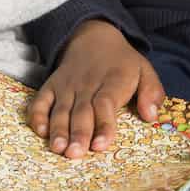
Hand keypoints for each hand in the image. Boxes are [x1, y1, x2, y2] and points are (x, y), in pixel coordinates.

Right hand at [28, 20, 163, 158]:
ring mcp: (67, 85)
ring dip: (58, 129)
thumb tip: (151, 116)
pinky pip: (41, 101)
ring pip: (61, 109)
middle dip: (78, 133)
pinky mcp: (51, 86)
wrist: (94, 37)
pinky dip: (37, 115)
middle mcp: (87, 84)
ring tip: (57, 148)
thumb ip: (152, 92)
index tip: (101, 145)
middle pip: (81, 111)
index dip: (103, 125)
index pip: (106, 103)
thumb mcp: (145, 71)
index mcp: (112, 81)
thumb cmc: (122, 63)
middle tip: (75, 154)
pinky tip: (39, 131)